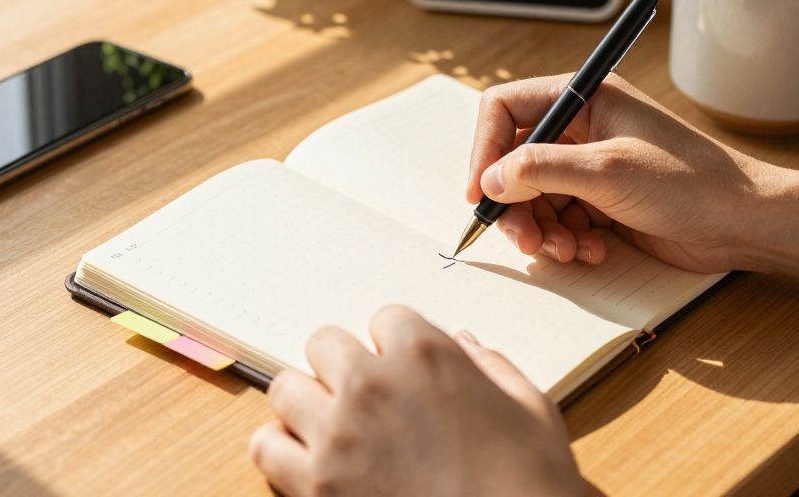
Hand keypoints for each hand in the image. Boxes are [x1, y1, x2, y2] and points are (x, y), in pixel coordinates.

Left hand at [248, 306, 591, 496]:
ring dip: (307, 402)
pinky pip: (265, 446)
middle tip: (364, 397)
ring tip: (331, 425)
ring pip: (285, 387)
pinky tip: (306, 458)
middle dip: (342, 366)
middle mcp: (373, 382)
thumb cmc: (531, 482)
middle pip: (324, 343)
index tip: (405, 370)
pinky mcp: (316, 483)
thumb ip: (492, 368)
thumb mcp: (532, 410)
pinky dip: (280, 448)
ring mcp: (338, 432)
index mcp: (426, 354)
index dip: (396, 346)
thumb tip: (466, 345)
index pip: (386, 318)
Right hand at [466, 74, 771, 271]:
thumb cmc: (690, 183)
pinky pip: (559, 219)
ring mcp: (592, 166)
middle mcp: (583, 127)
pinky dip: (565, 240)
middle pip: (514, 160)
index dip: (486, 148)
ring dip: (541, 229)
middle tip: (525, 238)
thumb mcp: (608, 171)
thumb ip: (541, 169)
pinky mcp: (602, 201)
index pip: (506, 108)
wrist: (745, 222)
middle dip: (515, 203)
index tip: (480, 191)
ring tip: (566, 251)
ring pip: (533, 196)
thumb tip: (491, 179)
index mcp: (585, 98)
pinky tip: (591, 252)